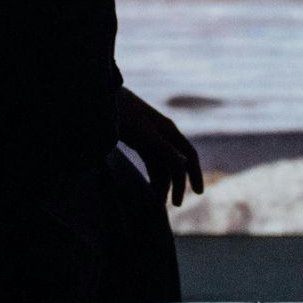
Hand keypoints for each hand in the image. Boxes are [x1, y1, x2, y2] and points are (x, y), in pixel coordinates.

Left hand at [115, 87, 204, 205]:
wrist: (103, 98)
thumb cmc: (124, 113)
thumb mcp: (144, 133)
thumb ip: (164, 148)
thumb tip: (184, 164)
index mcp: (169, 131)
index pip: (189, 155)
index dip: (195, 174)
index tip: (199, 192)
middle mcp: (164, 134)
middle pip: (177, 163)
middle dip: (177, 184)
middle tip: (175, 204)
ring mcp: (151, 138)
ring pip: (163, 164)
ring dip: (163, 182)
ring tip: (158, 203)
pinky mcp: (139, 140)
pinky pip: (151, 161)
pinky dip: (153, 175)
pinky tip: (150, 187)